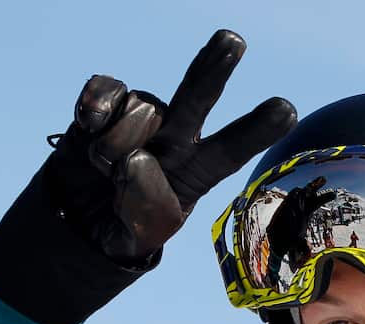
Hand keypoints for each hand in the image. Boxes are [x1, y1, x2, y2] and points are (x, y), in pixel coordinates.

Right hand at [46, 29, 295, 261]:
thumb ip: (143, 214)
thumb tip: (137, 163)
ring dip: (116, 143)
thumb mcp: (137, 241)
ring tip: (105, 171)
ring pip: (140, 110)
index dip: (256, 131)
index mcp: (197, 172)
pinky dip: (97, 104)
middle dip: (213, 72)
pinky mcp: (106, 104)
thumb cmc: (121, 227)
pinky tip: (88, 123)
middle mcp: (176, 136)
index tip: (287, 109)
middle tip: (234, 42)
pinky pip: (108, 91)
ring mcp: (143, 116)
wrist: (77, 215)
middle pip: (198, 99)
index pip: (230, 151)